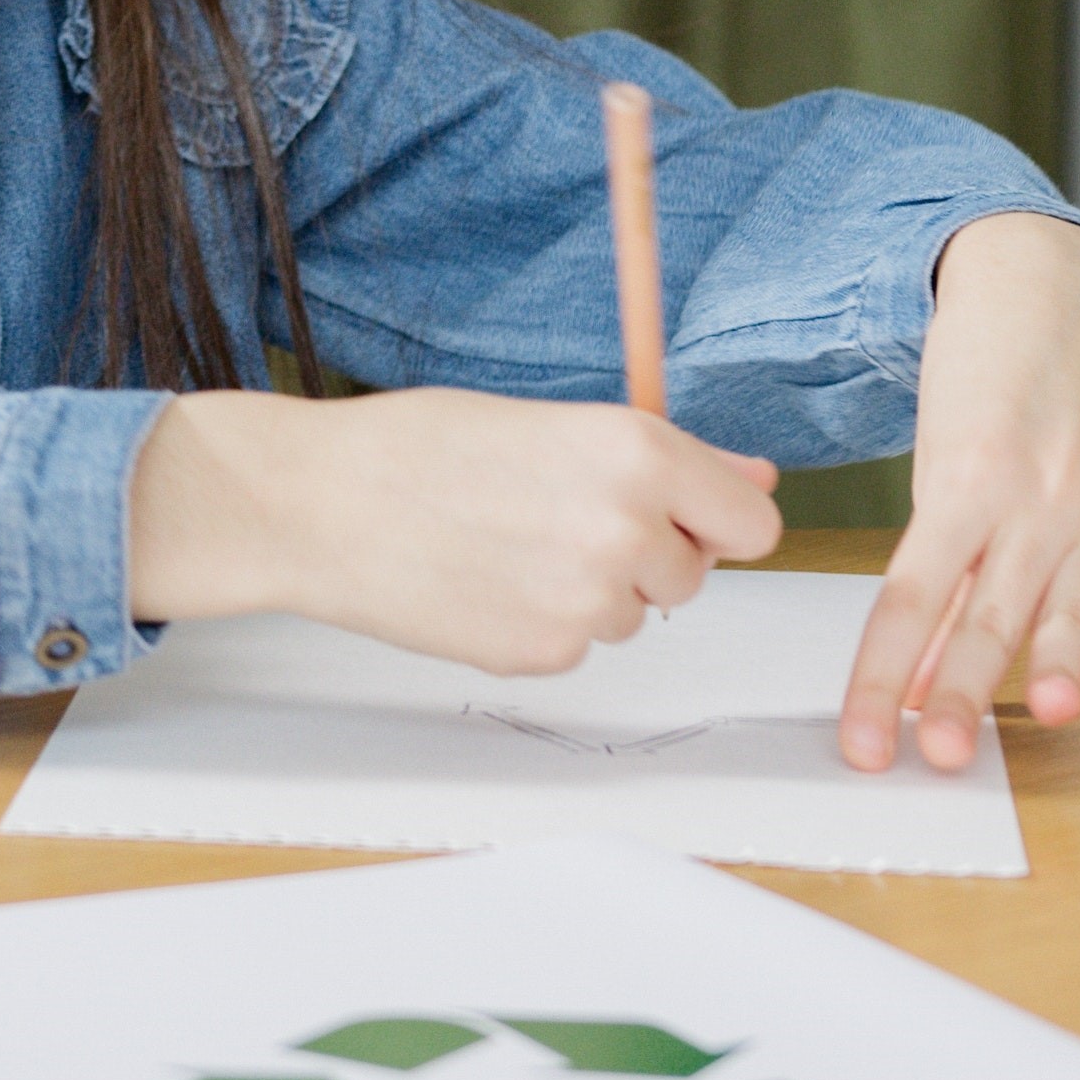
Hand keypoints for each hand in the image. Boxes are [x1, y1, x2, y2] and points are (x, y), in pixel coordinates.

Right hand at [130, 386, 781, 672]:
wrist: (322, 503)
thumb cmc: (420, 446)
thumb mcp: (557, 423)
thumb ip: (670, 458)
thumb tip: (757, 477)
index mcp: (639, 451)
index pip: (753, 522)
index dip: (714, 519)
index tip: (683, 514)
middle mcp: (629, 528)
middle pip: (695, 574)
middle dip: (646, 555)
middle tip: (560, 516)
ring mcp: (590, 602)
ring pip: (635, 613)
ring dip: (594, 590)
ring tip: (510, 543)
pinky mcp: (546, 656)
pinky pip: (580, 646)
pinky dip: (544, 623)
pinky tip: (486, 581)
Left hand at [838, 212, 1079, 772]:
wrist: (1050, 283)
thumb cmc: (979, 373)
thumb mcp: (939, 458)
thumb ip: (939, 565)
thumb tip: (917, 670)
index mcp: (959, 483)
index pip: (907, 599)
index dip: (880, 676)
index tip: (860, 740)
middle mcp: (1026, 499)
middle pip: (986, 613)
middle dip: (962, 692)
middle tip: (937, 757)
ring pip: (1068, 602)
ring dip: (1058, 665)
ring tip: (1049, 715)